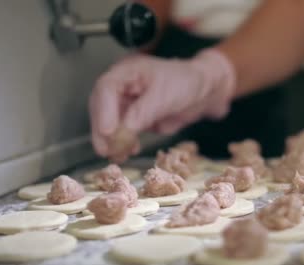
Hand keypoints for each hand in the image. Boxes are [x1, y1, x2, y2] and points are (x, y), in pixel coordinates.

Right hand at [88, 49, 234, 160]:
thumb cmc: (186, 83)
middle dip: (102, 130)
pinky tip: (128, 151)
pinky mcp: (133, 118)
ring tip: (118, 154)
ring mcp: (125, 102)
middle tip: (106, 149)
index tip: (108, 131)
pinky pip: (121, 132)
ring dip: (110, 140)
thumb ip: (143, 112)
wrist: (202, 92)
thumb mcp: (165, 96)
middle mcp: (122, 86)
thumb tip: (123, 131)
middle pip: (101, 107)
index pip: (106, 88)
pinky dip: (122, 143)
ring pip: (108, 122)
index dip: (103, 111)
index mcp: (127, 71)